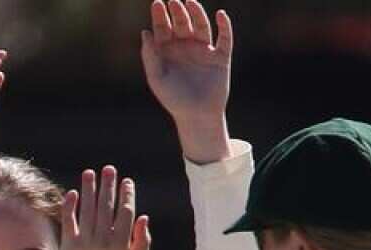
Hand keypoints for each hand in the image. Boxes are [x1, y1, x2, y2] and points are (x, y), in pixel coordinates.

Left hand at [60, 167, 150, 249]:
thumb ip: (144, 241)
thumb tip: (143, 216)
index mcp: (122, 243)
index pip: (125, 212)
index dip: (127, 195)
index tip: (127, 181)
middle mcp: (104, 240)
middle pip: (106, 206)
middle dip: (108, 186)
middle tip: (109, 169)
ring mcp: (85, 242)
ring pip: (88, 209)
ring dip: (89, 189)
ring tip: (90, 173)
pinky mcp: (69, 245)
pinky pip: (69, 221)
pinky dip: (70, 206)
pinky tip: (73, 192)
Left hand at [141, 0, 231, 163]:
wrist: (197, 117)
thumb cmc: (174, 100)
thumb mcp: (157, 79)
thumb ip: (150, 57)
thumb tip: (145, 33)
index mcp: (168, 51)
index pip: (163, 27)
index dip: (160, 15)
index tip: (157, 3)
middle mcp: (185, 46)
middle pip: (181, 23)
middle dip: (178, 11)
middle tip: (174, 1)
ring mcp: (204, 50)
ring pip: (201, 26)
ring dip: (197, 13)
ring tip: (191, 2)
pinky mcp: (221, 58)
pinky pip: (224, 38)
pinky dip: (224, 26)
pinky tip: (220, 15)